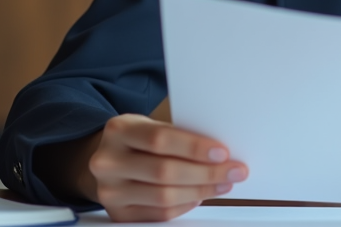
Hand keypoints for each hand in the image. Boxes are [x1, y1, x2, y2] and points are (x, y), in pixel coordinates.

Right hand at [84, 114, 248, 221]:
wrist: (107, 160)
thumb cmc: (137, 141)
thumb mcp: (149, 126)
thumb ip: (177, 135)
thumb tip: (220, 151)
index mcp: (119, 130)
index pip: (161, 139)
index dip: (194, 148)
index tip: (222, 152)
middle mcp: (108, 161)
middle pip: (164, 171)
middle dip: (206, 173)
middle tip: (233, 171)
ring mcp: (109, 191)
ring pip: (164, 196)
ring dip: (201, 191)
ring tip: (222, 184)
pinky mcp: (117, 213)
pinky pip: (159, 214)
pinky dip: (185, 205)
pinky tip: (199, 195)